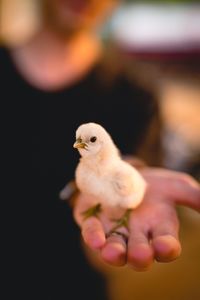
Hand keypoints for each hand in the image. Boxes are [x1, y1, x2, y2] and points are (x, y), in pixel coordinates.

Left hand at [73, 168, 199, 270]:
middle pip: (139, 251)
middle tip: (141, 255)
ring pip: (115, 248)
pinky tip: (96, 240)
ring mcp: (114, 230)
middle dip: (140, 255)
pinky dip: (93, 236)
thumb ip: (193, 197)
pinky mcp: (94, 222)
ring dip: (114, 253)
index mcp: (159, 227)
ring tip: (112, 254)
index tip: (166, 246)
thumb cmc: (152, 185)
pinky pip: (92, 232)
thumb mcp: (174, 186)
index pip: (166, 244)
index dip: (167, 248)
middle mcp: (137, 234)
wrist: (124, 175)